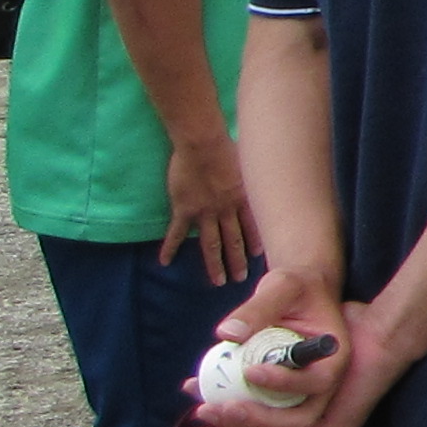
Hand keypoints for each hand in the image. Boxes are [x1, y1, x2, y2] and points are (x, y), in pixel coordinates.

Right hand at [159, 130, 254, 285]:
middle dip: (238, 262)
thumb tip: (262, 176)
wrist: (203, 144)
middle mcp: (226, 211)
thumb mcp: (248, 165)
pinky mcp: (183, 209)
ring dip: (215, 264)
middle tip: (240, 279)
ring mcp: (204, 213)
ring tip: (218, 282)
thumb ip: (250, 177)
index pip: (252, 228)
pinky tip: (165, 262)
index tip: (258, 256)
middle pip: (234, 242)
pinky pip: (176, 233)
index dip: (255, 242)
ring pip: (211, 244)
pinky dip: (170, 248)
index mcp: (243, 200)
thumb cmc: (227, 147)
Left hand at [203, 267, 400, 426]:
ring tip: (206, 410)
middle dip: (260, 422)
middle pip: (302, 420)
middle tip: (223, 409)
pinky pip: (261, 420)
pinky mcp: (281, 402)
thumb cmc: (296, 288)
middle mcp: (324, 384)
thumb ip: (258, 307)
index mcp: (334, 356)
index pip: (318, 382)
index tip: (251, 372)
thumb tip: (227, 333)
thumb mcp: (282, 286)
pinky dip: (233, 418)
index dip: (286, 383)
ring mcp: (302, 397)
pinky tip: (203, 401)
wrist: (298, 296)